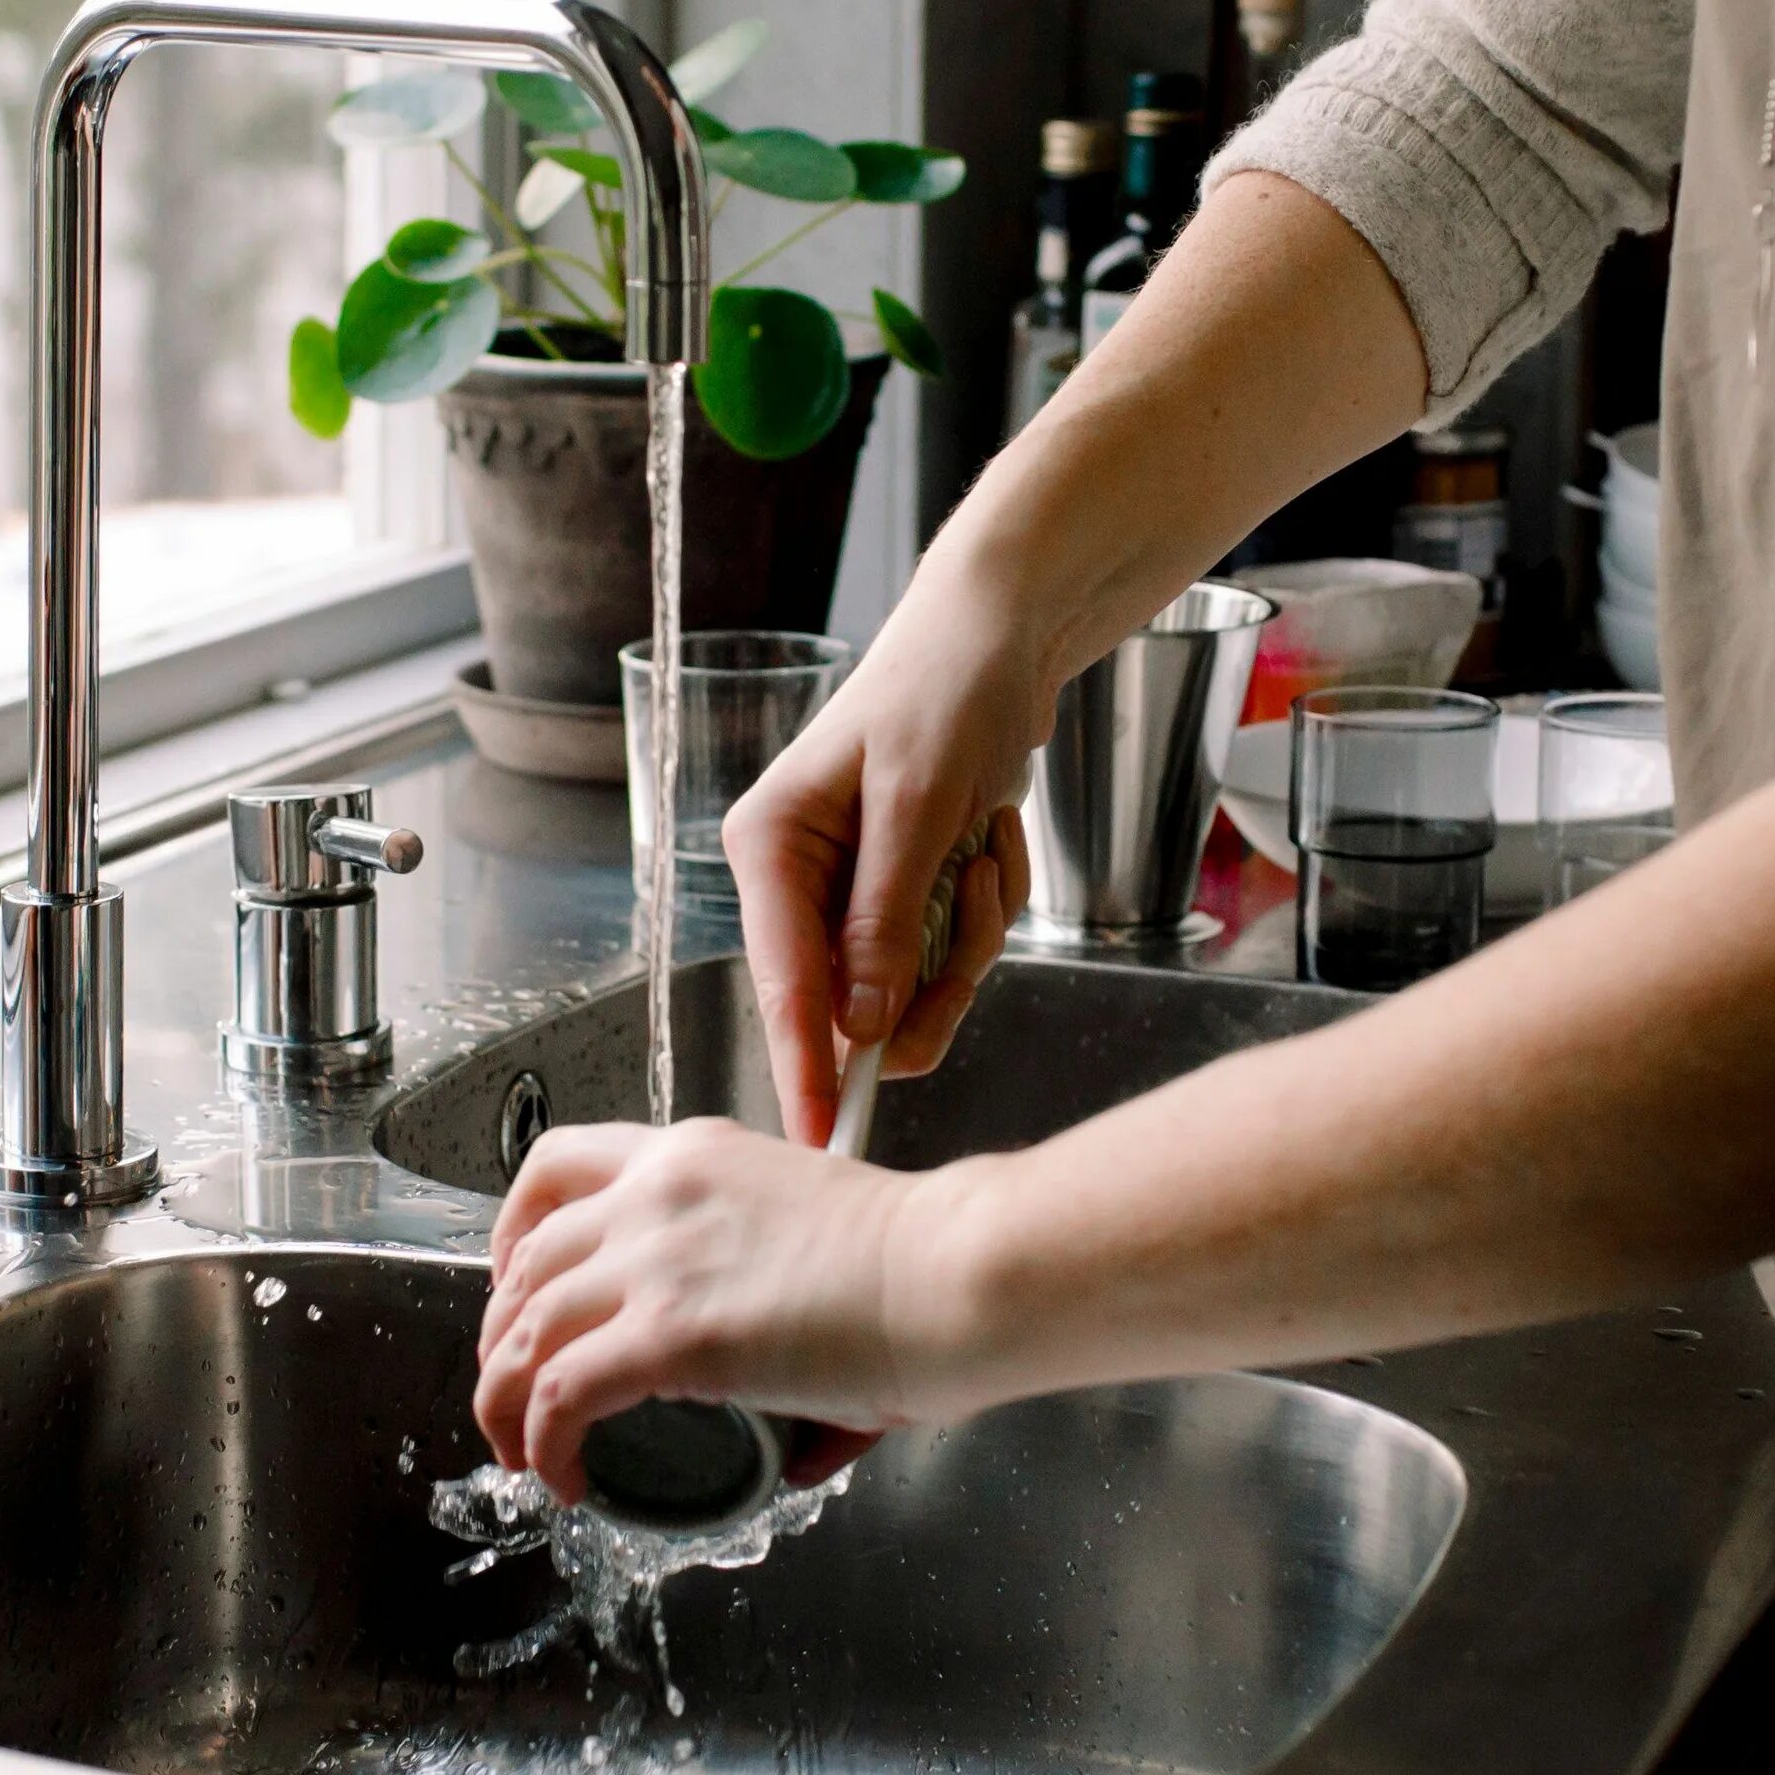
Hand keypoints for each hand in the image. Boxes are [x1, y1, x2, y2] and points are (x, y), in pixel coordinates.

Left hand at [475, 1117, 973, 1502]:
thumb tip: (800, 1449)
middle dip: (502, 1334)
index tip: (514, 1286)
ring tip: (522, 1448)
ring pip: (525, 1331)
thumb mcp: (817, 1242)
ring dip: (506, 1398)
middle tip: (515, 1388)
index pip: (556, 1167)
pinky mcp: (669, 1333)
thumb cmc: (921, 1261)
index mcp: (690, 1155)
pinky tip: (562, 1474)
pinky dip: (543, 1441)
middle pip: (526, 1260)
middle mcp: (656, 1194)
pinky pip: (560, 1393)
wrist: (955, 1271)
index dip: (512, 1234)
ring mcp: (657, 1261)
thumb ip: (778, 1310)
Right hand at [721, 546, 1040, 1143]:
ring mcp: (852, 891)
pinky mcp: (904, 893)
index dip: (805, 1064)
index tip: (818, 1139)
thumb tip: (859, 1022)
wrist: (1004, 636)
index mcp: (770, 848)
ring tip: (985, 842)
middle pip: (857, 999)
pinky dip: (987, 906)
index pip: (783, 982)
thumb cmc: (945, 693)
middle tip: (977, 898)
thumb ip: (884, 920)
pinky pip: (949, 951)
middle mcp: (798, 878)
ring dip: (970, 930)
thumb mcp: (916, 804)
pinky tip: (991, 836)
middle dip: (933, 968)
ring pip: (912, 984)